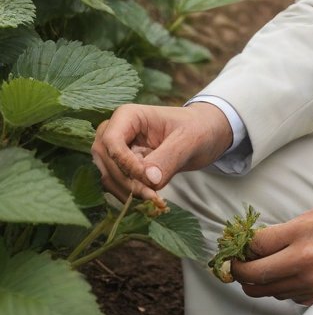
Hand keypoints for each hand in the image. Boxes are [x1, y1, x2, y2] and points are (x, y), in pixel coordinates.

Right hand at [92, 101, 232, 206]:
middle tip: (154, 196)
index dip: (125, 163)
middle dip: (128, 182)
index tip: (148, 179)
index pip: (112, 141)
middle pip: (107, 162)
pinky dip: (131, 196)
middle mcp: (116, 131)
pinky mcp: (122, 168)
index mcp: (128, 116)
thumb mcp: (189, 139)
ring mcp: (116, 151)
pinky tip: (153, 198)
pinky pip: (118, 186)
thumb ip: (169, 157)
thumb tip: (150, 180)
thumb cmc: (197, 128)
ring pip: (109, 177)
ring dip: (129, 192)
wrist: (203, 135)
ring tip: (156, 199)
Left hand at [232, 196, 312, 303]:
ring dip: (263, 281)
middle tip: (238, 263)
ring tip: (266, 266)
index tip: (239, 243)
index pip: (256, 246)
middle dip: (239, 270)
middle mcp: (305, 264)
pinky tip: (294, 274)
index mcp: (304, 234)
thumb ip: (295, 226)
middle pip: (253, 277)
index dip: (242, 245)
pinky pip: (293, 298)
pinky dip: (286, 288)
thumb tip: (267, 240)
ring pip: (271, 291)